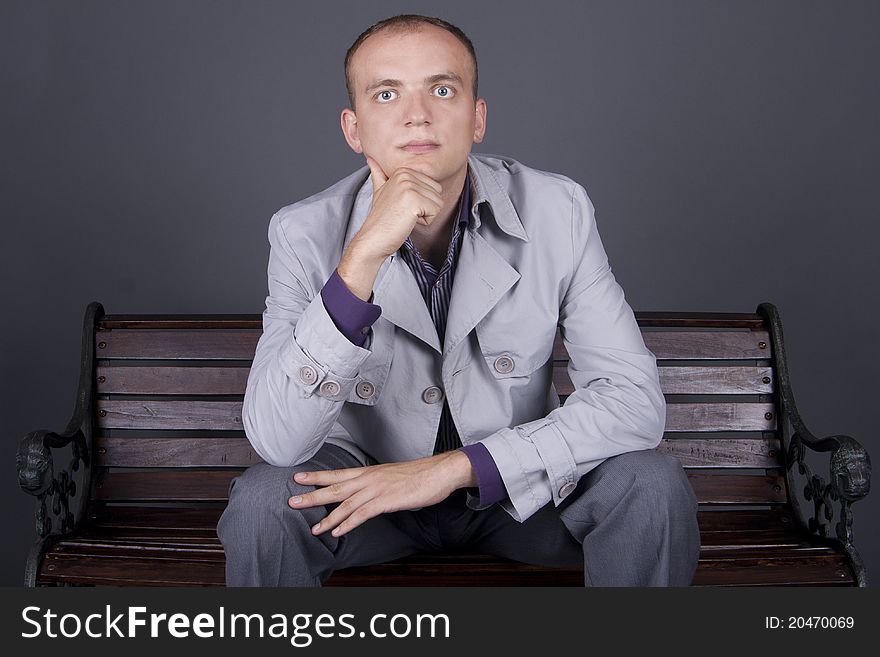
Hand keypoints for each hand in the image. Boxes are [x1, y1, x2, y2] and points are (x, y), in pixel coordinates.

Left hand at [287, 450, 474, 537]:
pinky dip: (348, 523)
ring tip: (314, 528)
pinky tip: (338, 531)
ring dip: (328, 517)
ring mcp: (377, 489)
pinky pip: (363, 514)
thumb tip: (366, 494)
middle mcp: (369, 478)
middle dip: (313, 495)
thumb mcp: (391, 477)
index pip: (338, 473)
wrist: (439, 472)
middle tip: (293, 501)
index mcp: (369, 472)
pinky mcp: (387, 500)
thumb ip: (376, 484)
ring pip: (346, 504)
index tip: (299, 477)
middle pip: (335, 487)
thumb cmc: (419, 475)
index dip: (318, 476)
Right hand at [351, 155, 444, 260]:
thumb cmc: (381, 219)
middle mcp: (406, 175)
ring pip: (438, 202)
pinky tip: (408, 221)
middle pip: (437, 192)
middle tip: (405, 213)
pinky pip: (436, 211)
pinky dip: (425, 221)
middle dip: (426, 207)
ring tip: (405, 217)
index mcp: (402, 171)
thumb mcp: (379, 191)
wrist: (372, 238)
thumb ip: (378, 175)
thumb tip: (371, 159)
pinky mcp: (414, 200)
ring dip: (425, 215)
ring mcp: (409, 187)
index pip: (433, 185)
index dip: (421, 201)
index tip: (403, 206)